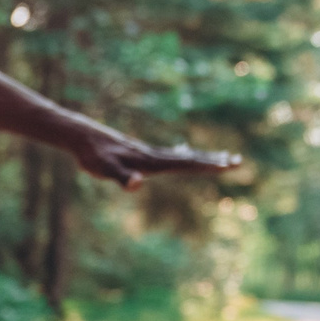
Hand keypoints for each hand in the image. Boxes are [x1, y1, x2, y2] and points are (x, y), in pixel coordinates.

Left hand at [73, 131, 239, 191]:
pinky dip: (182, 155)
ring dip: (202, 157)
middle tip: (238, 161)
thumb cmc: (93, 156)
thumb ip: (122, 177)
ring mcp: (148, 153)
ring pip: (181, 155)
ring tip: (222, 157)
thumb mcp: (105, 170)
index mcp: (151, 161)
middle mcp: (153, 155)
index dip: (206, 165)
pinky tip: (184, 153)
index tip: (228, 165)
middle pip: (189, 158)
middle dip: (213, 161)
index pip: (185, 164)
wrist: (81, 137)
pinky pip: (168, 155)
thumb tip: (137, 184)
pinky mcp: (140, 153)